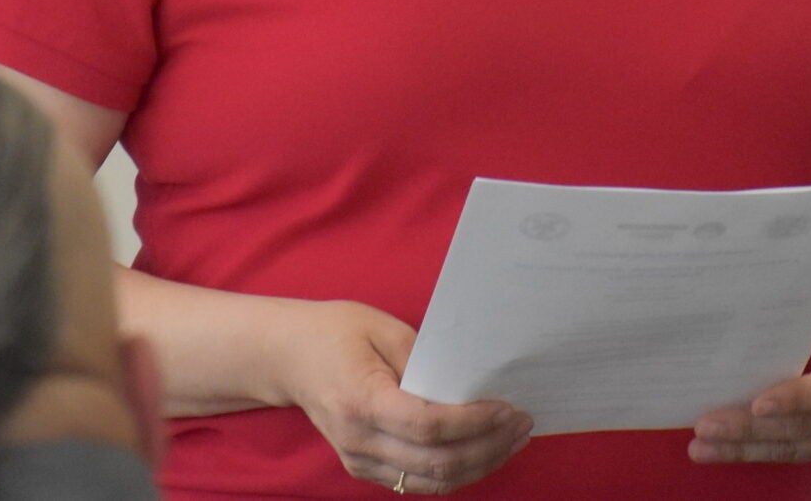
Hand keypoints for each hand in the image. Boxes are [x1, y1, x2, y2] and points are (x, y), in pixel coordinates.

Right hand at [271, 299, 532, 492]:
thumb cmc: (335, 333)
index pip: (429, 427)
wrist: (288, 357)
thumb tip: (471, 383)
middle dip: (489, 447)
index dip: (475, 422)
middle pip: (437, 463)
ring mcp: (359, 460)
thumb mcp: (382, 328)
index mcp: (362, 400)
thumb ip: (426, 359)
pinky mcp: (363, 468)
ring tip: (513, 440)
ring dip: (480, 465)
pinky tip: (482, 451)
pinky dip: (456, 472)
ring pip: (432, 482)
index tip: (508, 408)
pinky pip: (418, 483)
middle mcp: (359, 440)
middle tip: (523, 424)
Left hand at [688, 274, 810, 465]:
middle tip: (706, 427)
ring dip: (750, 449)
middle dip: (754, 428)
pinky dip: (764, 454)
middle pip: (807, 423)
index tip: (760, 403)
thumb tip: (763, 279)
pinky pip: (803, 451)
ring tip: (703, 448)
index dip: (798, 397)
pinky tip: (727, 451)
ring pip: (801, 444)